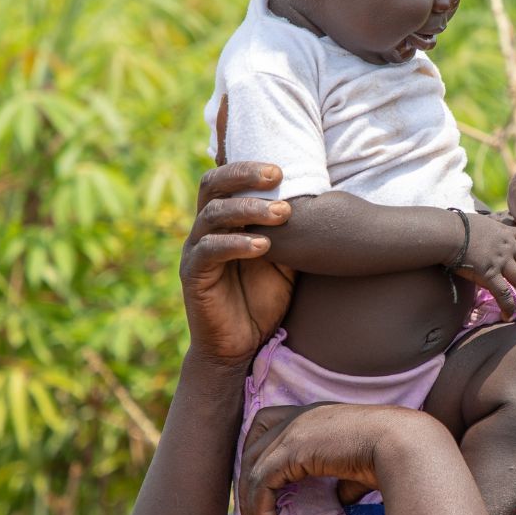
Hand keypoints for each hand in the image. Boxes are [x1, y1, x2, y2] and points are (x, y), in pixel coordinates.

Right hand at [182, 162, 297, 367]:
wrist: (239, 346)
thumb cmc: (262, 299)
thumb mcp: (283, 260)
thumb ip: (290, 233)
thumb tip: (322, 205)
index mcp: (223, 221)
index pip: (226, 180)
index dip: (248, 168)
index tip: (282, 168)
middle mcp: (204, 229)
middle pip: (212, 185)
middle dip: (243, 176)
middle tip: (277, 176)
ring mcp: (195, 251)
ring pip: (212, 215)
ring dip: (247, 210)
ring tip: (281, 214)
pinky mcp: (193, 276)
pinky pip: (209, 251)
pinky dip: (236, 245)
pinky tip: (263, 247)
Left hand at [237, 403, 443, 514]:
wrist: (403, 445)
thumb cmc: (392, 454)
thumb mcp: (360, 467)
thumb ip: (344, 479)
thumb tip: (340, 498)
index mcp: (313, 416)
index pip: (267, 428)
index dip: (257, 460)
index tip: (260, 496)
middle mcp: (298, 417)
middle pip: (251, 449)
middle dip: (246, 489)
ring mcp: (293, 430)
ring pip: (251, 469)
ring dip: (250, 508)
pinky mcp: (291, 449)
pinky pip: (262, 483)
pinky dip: (259, 511)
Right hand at [454, 213, 515, 316]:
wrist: (446, 233)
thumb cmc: (455, 226)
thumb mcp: (480, 223)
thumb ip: (487, 231)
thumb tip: (481, 236)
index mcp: (505, 232)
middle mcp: (507, 246)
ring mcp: (500, 261)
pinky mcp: (489, 275)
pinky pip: (504, 295)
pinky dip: (508, 307)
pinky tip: (508, 317)